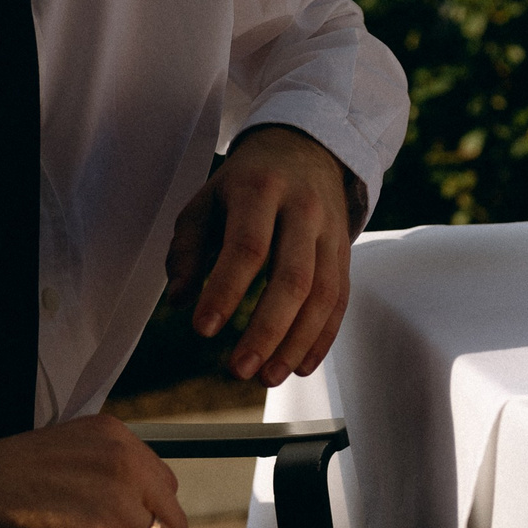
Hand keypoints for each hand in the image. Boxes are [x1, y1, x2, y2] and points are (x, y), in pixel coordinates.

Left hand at [164, 125, 355, 384]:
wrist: (306, 150)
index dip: (226, 290)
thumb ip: (188, 249)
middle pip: (293, 277)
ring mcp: (331, 232)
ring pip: (324, 294)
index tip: (202, 330)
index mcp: (262, 190)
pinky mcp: (346, 252)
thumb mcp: (206, 201)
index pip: (248, 246)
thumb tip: (182, 300)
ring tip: (268, 377)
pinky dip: (322, 337)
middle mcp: (304, 210)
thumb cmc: (245, 184)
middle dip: (267, 330)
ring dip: (297, 342)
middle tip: (238, 370)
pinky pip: (341, 300)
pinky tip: (301, 365)